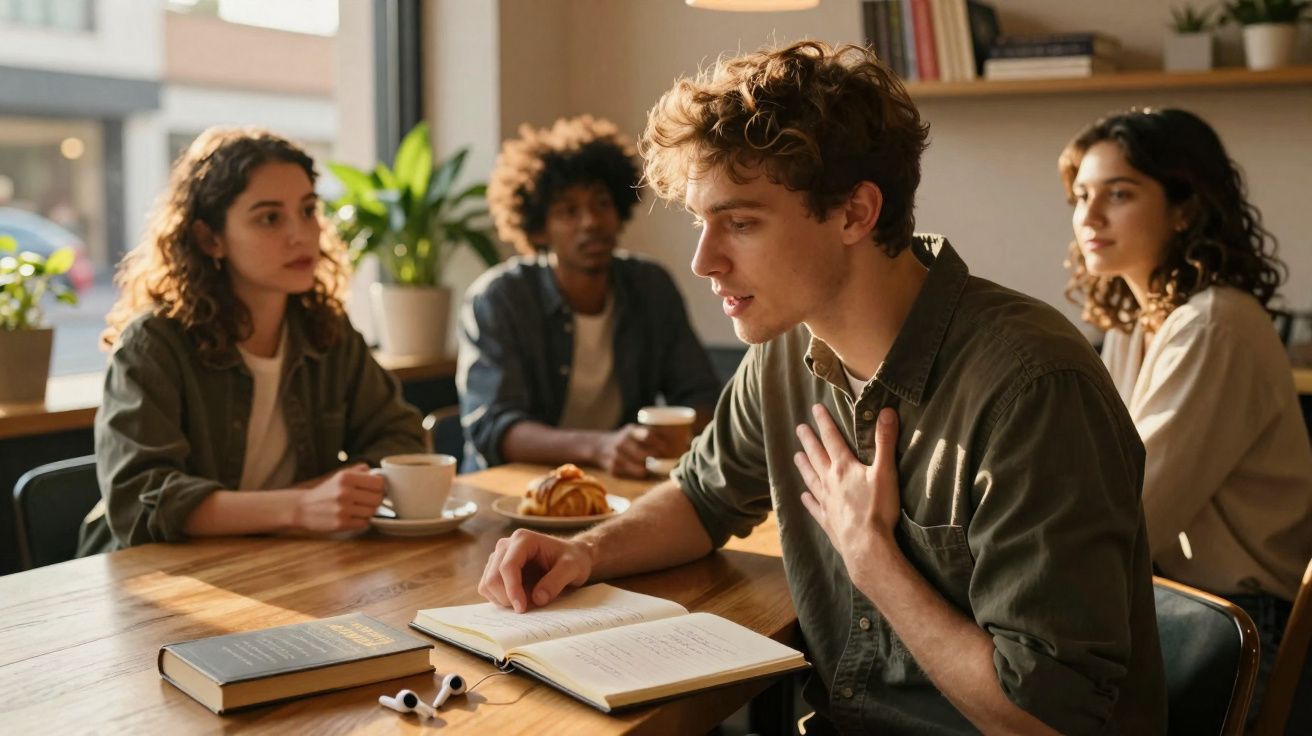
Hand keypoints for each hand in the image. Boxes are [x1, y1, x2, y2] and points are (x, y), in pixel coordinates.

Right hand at [293, 464, 384, 531]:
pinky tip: (353, 516)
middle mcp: (344, 492)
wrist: (304, 508)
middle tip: (367, 499)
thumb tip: (379, 473)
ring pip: (372, 512)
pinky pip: (364, 523)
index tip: (375, 488)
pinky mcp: (341, 523)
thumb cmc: (326, 491)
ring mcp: (343, 509)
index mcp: (346, 477)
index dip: (380, 486)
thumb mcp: (340, 475)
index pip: (378, 482)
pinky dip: (361, 520)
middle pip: (378, 498)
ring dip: (368, 511)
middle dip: (375, 499)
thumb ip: (360, 471)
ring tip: (358, 508)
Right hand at [478, 528, 593, 611]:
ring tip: (527, 601)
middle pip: (492, 577)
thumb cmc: (573, 560)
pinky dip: (500, 599)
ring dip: (503, 600)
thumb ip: (557, 581)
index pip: (507, 567)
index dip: (512, 590)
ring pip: (487, 585)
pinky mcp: (495, 569)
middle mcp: (505, 545)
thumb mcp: (573, 568)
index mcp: (522, 539)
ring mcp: (498, 557)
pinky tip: (519, 598)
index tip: (522, 608)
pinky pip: (488, 589)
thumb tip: (538, 598)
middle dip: (507, 598)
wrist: (571, 558)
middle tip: (527, 608)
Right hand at [592, 424, 667, 478]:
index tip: (669, 449)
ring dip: (652, 471)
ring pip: (641, 469)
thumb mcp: (634, 431)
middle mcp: (621, 444)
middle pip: (646, 455)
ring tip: (661, 470)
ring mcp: (616, 457)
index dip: (660, 443)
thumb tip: (683, 437)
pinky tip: (649, 474)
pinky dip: (644, 476)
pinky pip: (634, 476)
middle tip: (669, 462)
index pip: (648, 436)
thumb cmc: (626, 439)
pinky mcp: (613, 470)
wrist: (599, 447)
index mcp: (630, 431)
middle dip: (659, 460)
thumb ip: (651, 433)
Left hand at [794, 404, 901, 579]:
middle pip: (817, 456)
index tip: (815, 408)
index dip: (825, 422)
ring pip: (811, 479)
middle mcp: (830, 482)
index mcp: (844, 468)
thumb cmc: (877, 509)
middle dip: (809, 440)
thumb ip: (885, 442)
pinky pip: (814, 507)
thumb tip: (887, 411)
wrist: (866, 545)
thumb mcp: (885, 472)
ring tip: (796, 456)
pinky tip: (803, 497)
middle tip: (799, 428)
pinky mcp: (827, 520)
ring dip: (804, 466)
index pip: (832, 439)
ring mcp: (826, 502)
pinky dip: (808, 501)